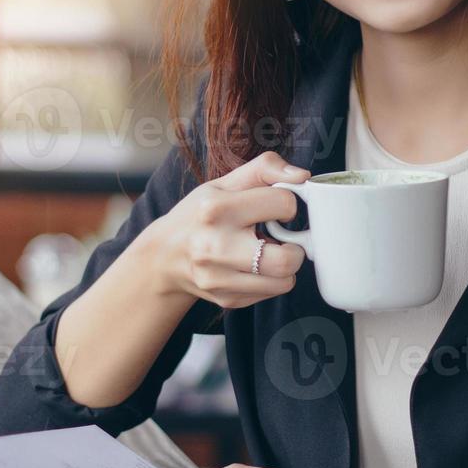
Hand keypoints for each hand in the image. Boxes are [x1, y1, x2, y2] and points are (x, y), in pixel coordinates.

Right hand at [151, 151, 308, 308]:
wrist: (165, 255)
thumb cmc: (200, 214)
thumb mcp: (225, 183)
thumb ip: (265, 169)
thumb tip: (302, 177)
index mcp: (216, 209)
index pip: (284, 204)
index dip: (286, 204)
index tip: (274, 207)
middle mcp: (215, 246)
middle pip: (288, 259)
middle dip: (296, 246)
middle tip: (282, 237)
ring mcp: (219, 278)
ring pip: (285, 281)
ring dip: (285, 266)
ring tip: (267, 251)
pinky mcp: (226, 299)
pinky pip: (271, 293)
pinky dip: (270, 279)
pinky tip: (252, 266)